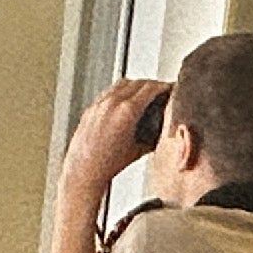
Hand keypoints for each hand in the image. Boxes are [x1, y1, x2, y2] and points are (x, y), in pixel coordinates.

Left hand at [60, 77, 171, 196]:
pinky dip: (120, 91)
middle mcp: (112, 103)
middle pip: (137, 82)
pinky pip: (108, 92)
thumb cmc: (107, 164)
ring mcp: (100, 104)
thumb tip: (160, 129)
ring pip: (122, 84)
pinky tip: (123, 100)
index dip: (163, 86)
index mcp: (127, 111)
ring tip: (142, 92)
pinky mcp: (91, 108)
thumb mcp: (138, 149)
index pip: (150, 88)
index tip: (168, 88)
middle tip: (159, 89)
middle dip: (151, 84)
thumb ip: (152, 135)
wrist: (84, 170)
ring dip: (135, 84)